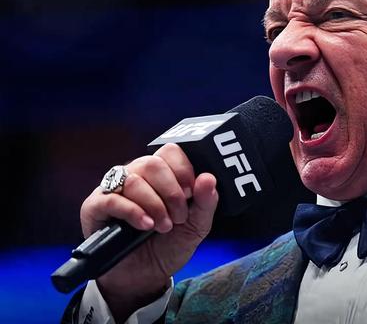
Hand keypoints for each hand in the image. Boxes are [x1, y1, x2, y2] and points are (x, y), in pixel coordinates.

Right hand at [79, 143, 217, 319]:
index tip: (191, 193)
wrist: (145, 277)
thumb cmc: (168, 246)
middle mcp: (137, 176)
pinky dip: (133, 212)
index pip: (170, 151)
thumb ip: (206, 203)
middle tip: (178, 217)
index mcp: (161, 174)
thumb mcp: (196, 226)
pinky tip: (145, 225)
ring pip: (134, 180)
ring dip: (154, 205)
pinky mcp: (95, 207)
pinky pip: (111, 199)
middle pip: (152, 163)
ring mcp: (114, 189)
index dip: (183, 170)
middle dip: (171, 192)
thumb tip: (209, 178)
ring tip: (163, 226)